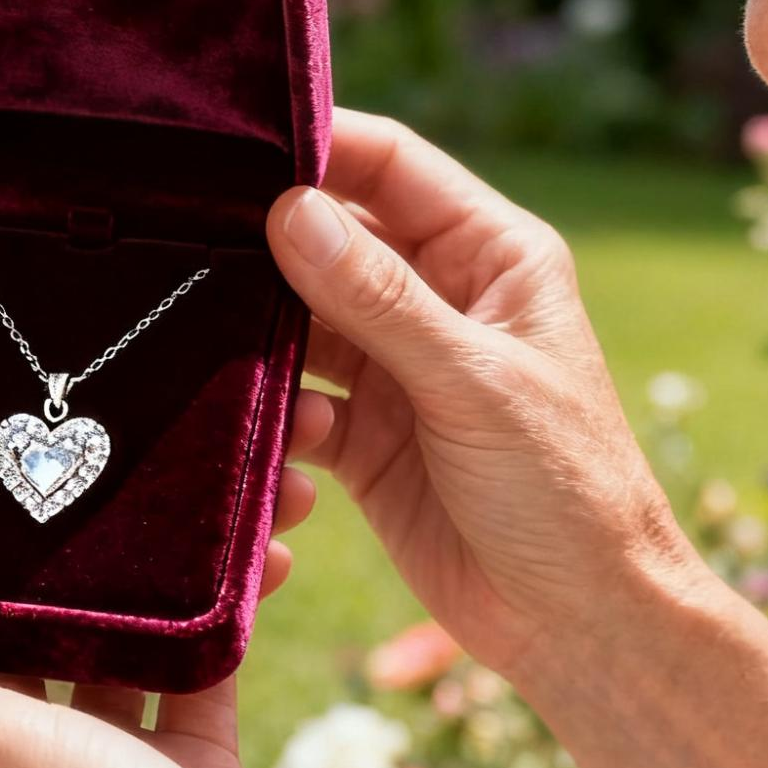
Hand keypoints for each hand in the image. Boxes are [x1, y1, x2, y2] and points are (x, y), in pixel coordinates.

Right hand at [265, 106, 703, 683]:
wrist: (580, 626)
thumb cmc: (567, 490)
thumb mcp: (474, 382)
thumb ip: (379, 299)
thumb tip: (289, 210)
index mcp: (492, 256)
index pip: (392, 166)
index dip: (320, 144)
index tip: (235, 141)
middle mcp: (440, 298)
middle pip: (333, 237)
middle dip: (267, 238)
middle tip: (186, 232)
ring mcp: (399, 367)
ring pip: (303, 317)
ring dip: (262, 331)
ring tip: (212, 333)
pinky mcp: (365, 436)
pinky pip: (298, 398)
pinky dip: (278, 411)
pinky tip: (282, 434)